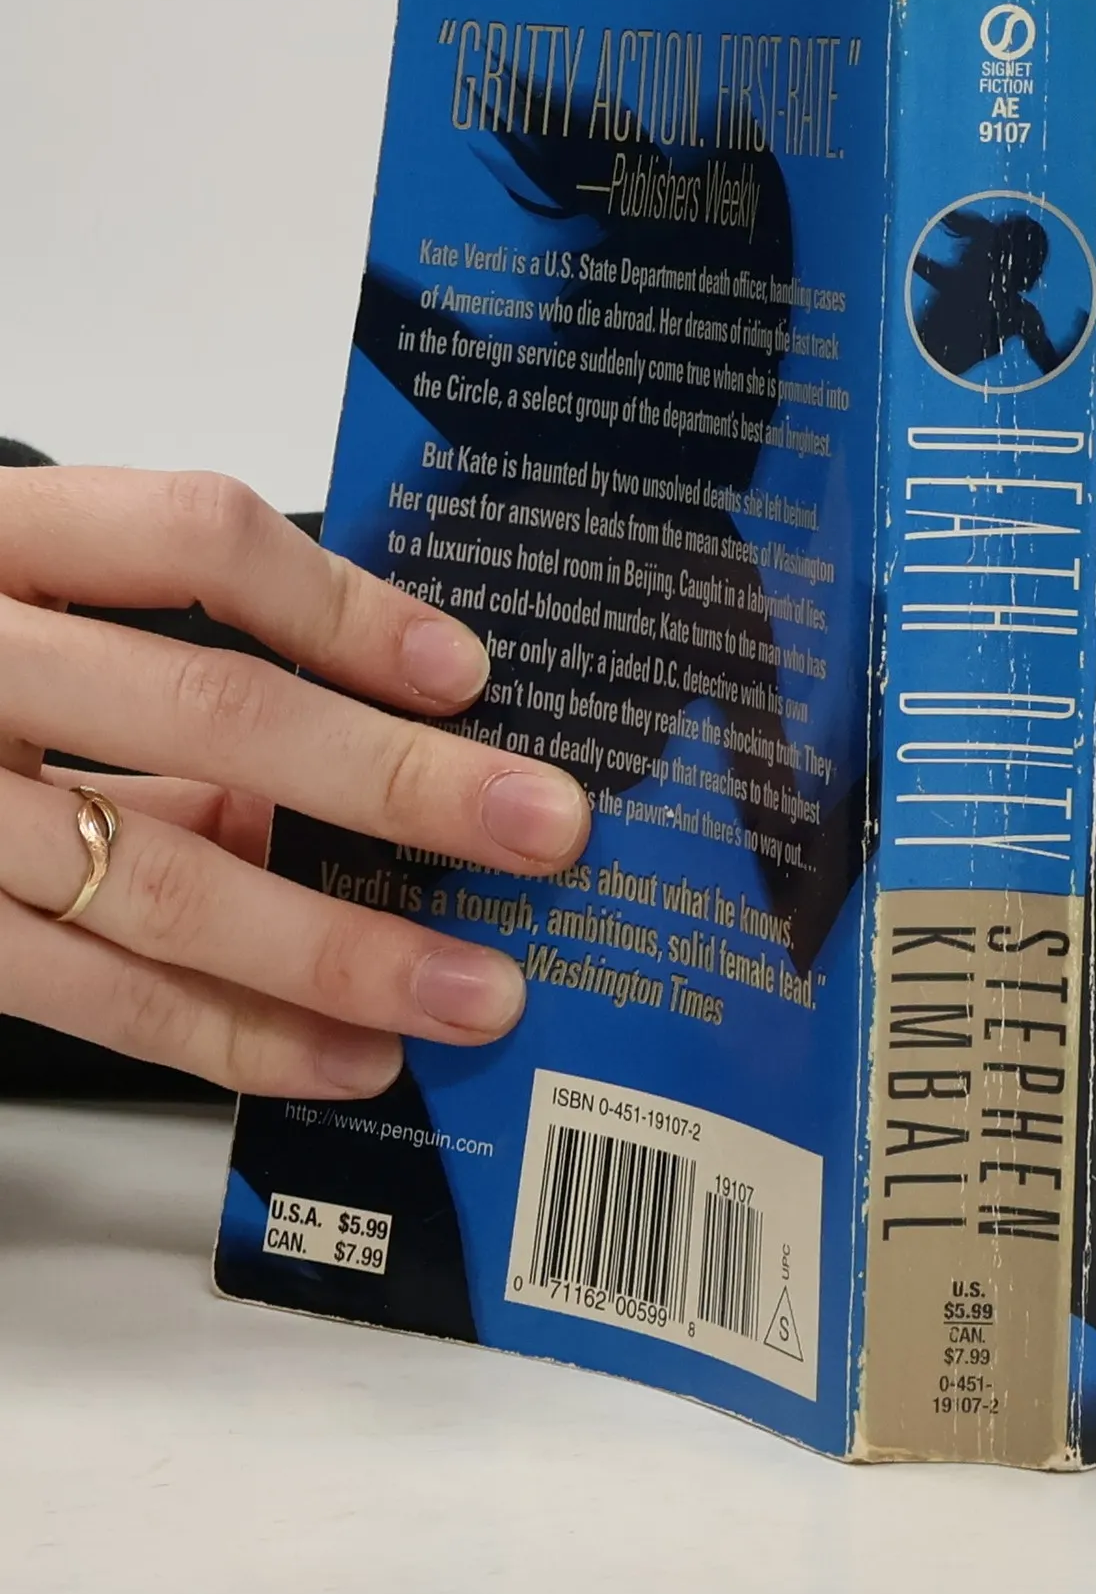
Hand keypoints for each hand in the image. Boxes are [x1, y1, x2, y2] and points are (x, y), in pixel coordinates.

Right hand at [0, 468, 591, 1097]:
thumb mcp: (18, 609)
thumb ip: (158, 666)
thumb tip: (374, 748)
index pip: (189, 538)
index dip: (340, 606)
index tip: (466, 669)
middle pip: (208, 712)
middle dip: (396, 783)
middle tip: (544, 831)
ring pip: (157, 881)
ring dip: (340, 948)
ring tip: (477, 992)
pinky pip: (89, 994)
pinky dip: (228, 1033)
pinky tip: (345, 1055)